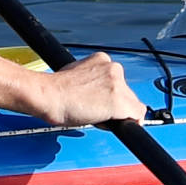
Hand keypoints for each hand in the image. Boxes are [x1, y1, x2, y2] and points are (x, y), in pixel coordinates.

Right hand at [32, 55, 147, 129]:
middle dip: (115, 104)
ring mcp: (117, 85)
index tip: (100, 101)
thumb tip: (95, 92)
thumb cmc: (56, 89)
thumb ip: (91, 80)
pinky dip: (129, 123)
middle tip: (96, 111)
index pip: (116, 80)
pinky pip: (136, 116)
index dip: (108, 95)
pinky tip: (113, 124)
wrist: (49, 95)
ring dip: (119, 114)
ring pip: (132, 104)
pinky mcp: (119, 102)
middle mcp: (113, 69)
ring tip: (97, 116)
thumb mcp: (75, 73)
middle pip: (126, 92)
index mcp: (102, 59)